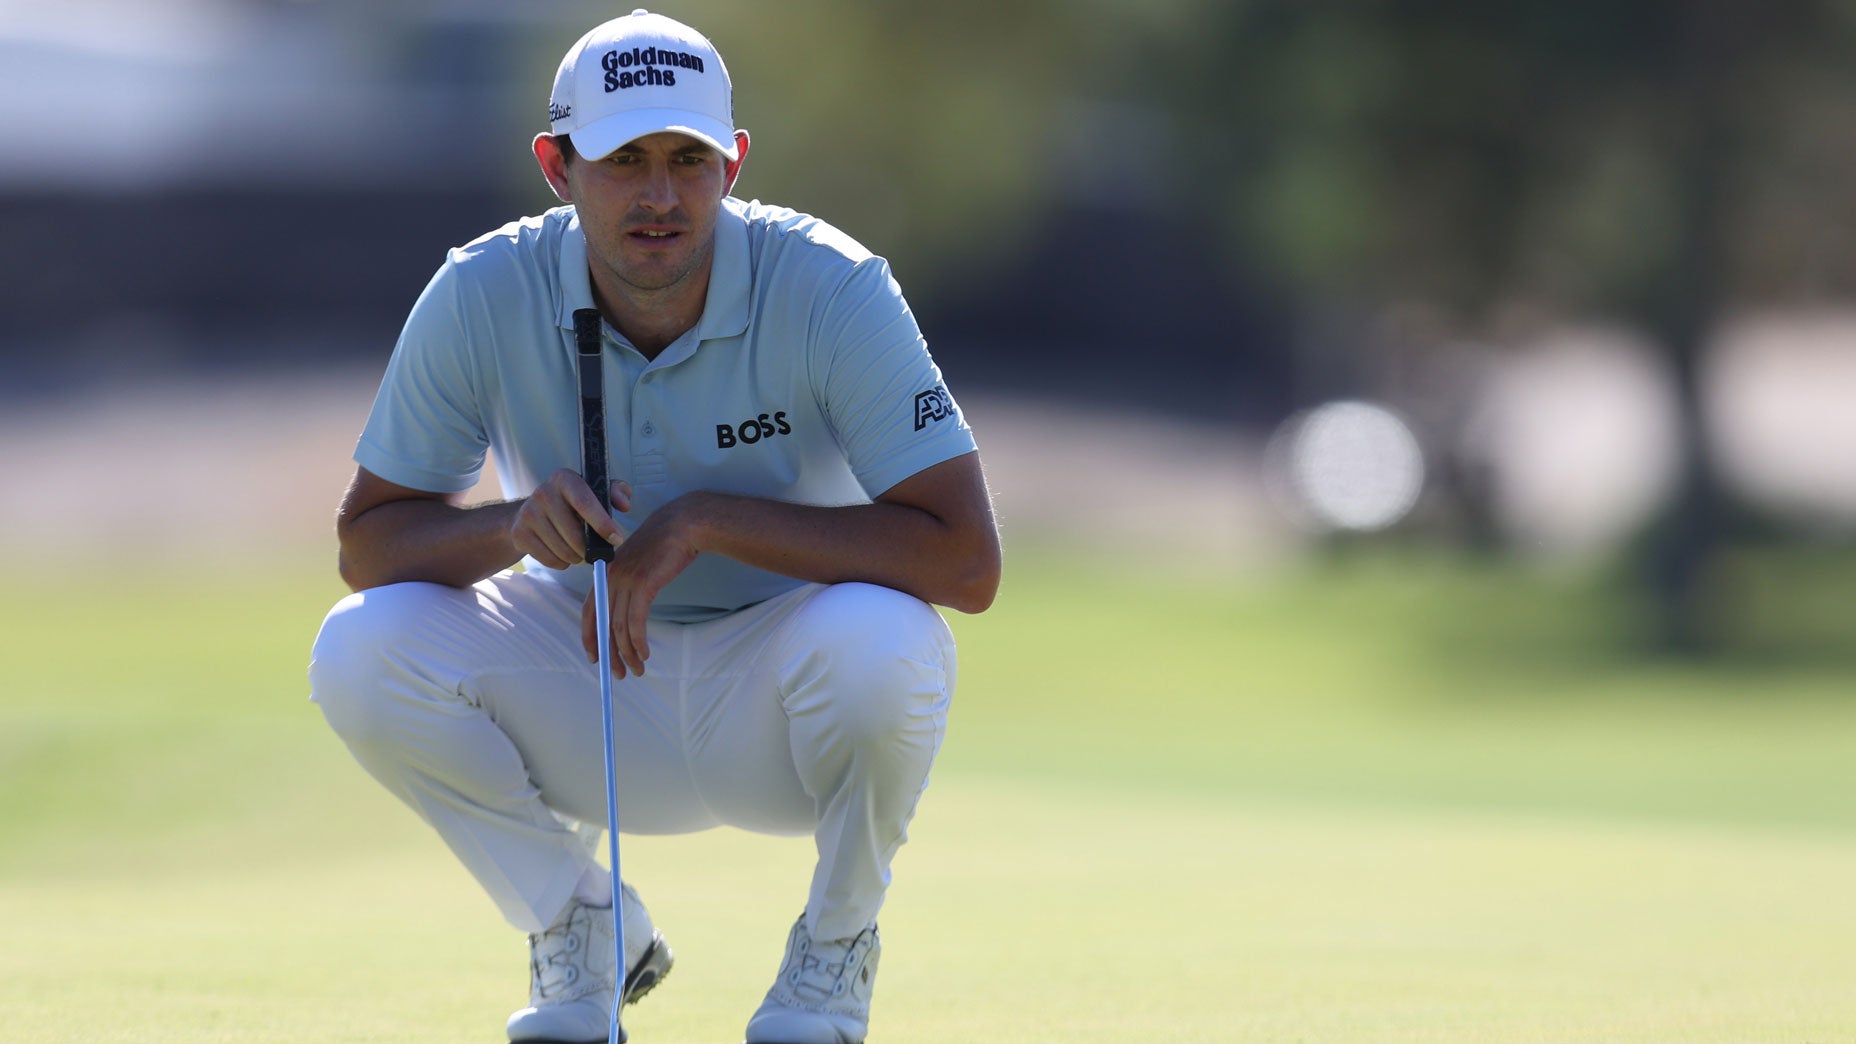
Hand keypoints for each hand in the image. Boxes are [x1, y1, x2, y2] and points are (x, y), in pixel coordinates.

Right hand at [512, 468, 632, 568]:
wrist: (532, 511)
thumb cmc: (573, 502)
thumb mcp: (595, 491)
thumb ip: (616, 492)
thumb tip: (624, 505)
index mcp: (564, 478)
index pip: (585, 503)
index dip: (603, 524)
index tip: (616, 539)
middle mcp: (543, 492)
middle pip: (575, 535)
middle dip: (590, 549)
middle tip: (594, 550)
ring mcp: (528, 513)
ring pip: (564, 551)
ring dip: (577, 557)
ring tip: (577, 549)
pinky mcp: (519, 534)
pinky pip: (550, 560)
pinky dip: (562, 563)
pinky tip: (562, 552)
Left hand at [581, 495, 704, 676]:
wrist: (683, 525)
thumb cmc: (665, 543)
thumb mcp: (639, 562)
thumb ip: (628, 582)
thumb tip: (627, 609)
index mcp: (606, 572)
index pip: (590, 610)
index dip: (590, 636)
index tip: (594, 657)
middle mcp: (610, 577)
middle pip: (602, 624)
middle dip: (609, 653)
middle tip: (617, 673)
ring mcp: (625, 581)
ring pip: (619, 628)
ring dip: (627, 653)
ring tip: (637, 669)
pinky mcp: (643, 585)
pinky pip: (635, 622)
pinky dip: (638, 642)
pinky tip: (644, 653)